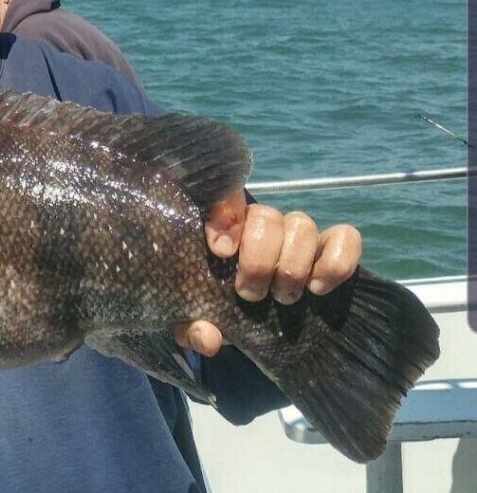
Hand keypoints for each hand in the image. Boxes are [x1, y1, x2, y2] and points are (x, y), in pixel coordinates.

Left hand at [173, 190, 362, 356]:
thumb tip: (209, 338)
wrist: (249, 325)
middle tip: (250, 295)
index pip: (226, 199)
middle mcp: (260, 224)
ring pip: (303, 225)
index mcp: (223, 229)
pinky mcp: (330, 250)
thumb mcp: (194, 322)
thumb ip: (191, 329)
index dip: (226, 219)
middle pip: (268, 216)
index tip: (222, 252)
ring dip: (293, 265)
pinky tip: (318, 289)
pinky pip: (346, 237)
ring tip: (283, 298)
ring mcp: (296, 235)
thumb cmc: (215, 311)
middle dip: (259, 258)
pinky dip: (336, 261)